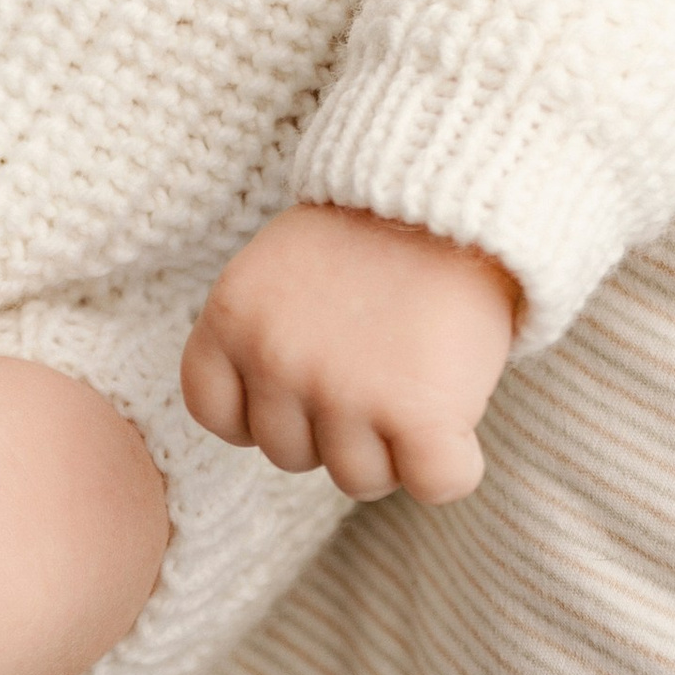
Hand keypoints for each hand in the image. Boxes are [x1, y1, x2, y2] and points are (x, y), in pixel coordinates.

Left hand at [181, 206, 519, 505]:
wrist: (450, 190)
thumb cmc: (370, 234)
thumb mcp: (280, 270)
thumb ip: (262, 339)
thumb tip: (265, 431)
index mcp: (231, 317)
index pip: (217, 413)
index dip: (264, 408)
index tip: (305, 377)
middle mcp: (277, 360)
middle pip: (291, 455)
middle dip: (334, 424)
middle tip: (376, 361)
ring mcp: (344, 392)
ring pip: (360, 480)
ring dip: (393, 445)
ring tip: (416, 373)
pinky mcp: (417, 415)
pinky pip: (433, 484)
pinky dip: (453, 461)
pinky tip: (457, 410)